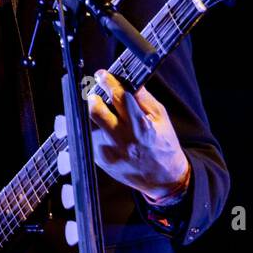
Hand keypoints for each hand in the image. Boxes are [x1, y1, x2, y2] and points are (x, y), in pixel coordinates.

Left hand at [87, 69, 190, 202]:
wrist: (162, 178)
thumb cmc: (163, 143)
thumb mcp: (161, 118)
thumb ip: (143, 98)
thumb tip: (127, 79)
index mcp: (141, 126)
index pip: (120, 98)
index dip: (109, 83)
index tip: (102, 74)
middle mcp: (122, 139)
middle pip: (96, 112)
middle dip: (93, 98)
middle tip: (95, 93)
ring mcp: (109, 151)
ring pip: (89, 125)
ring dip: (92, 115)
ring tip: (101, 112)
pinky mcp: (100, 160)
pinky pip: (88, 139)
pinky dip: (92, 130)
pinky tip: (103, 130)